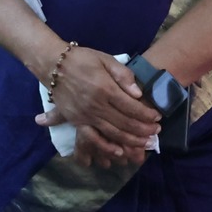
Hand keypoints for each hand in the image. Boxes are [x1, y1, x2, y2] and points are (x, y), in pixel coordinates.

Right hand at [36, 49, 160, 168]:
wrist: (53, 65)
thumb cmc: (82, 59)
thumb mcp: (105, 59)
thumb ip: (123, 75)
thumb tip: (138, 93)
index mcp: (105, 88)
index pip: (131, 106)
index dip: (147, 114)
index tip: (158, 117)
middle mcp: (96, 105)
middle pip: (125, 122)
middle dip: (144, 129)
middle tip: (156, 132)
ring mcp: (86, 115)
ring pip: (113, 133)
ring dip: (132, 140)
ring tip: (145, 143)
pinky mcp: (77, 122)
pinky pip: (94, 138)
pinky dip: (106, 147)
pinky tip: (119, 152)